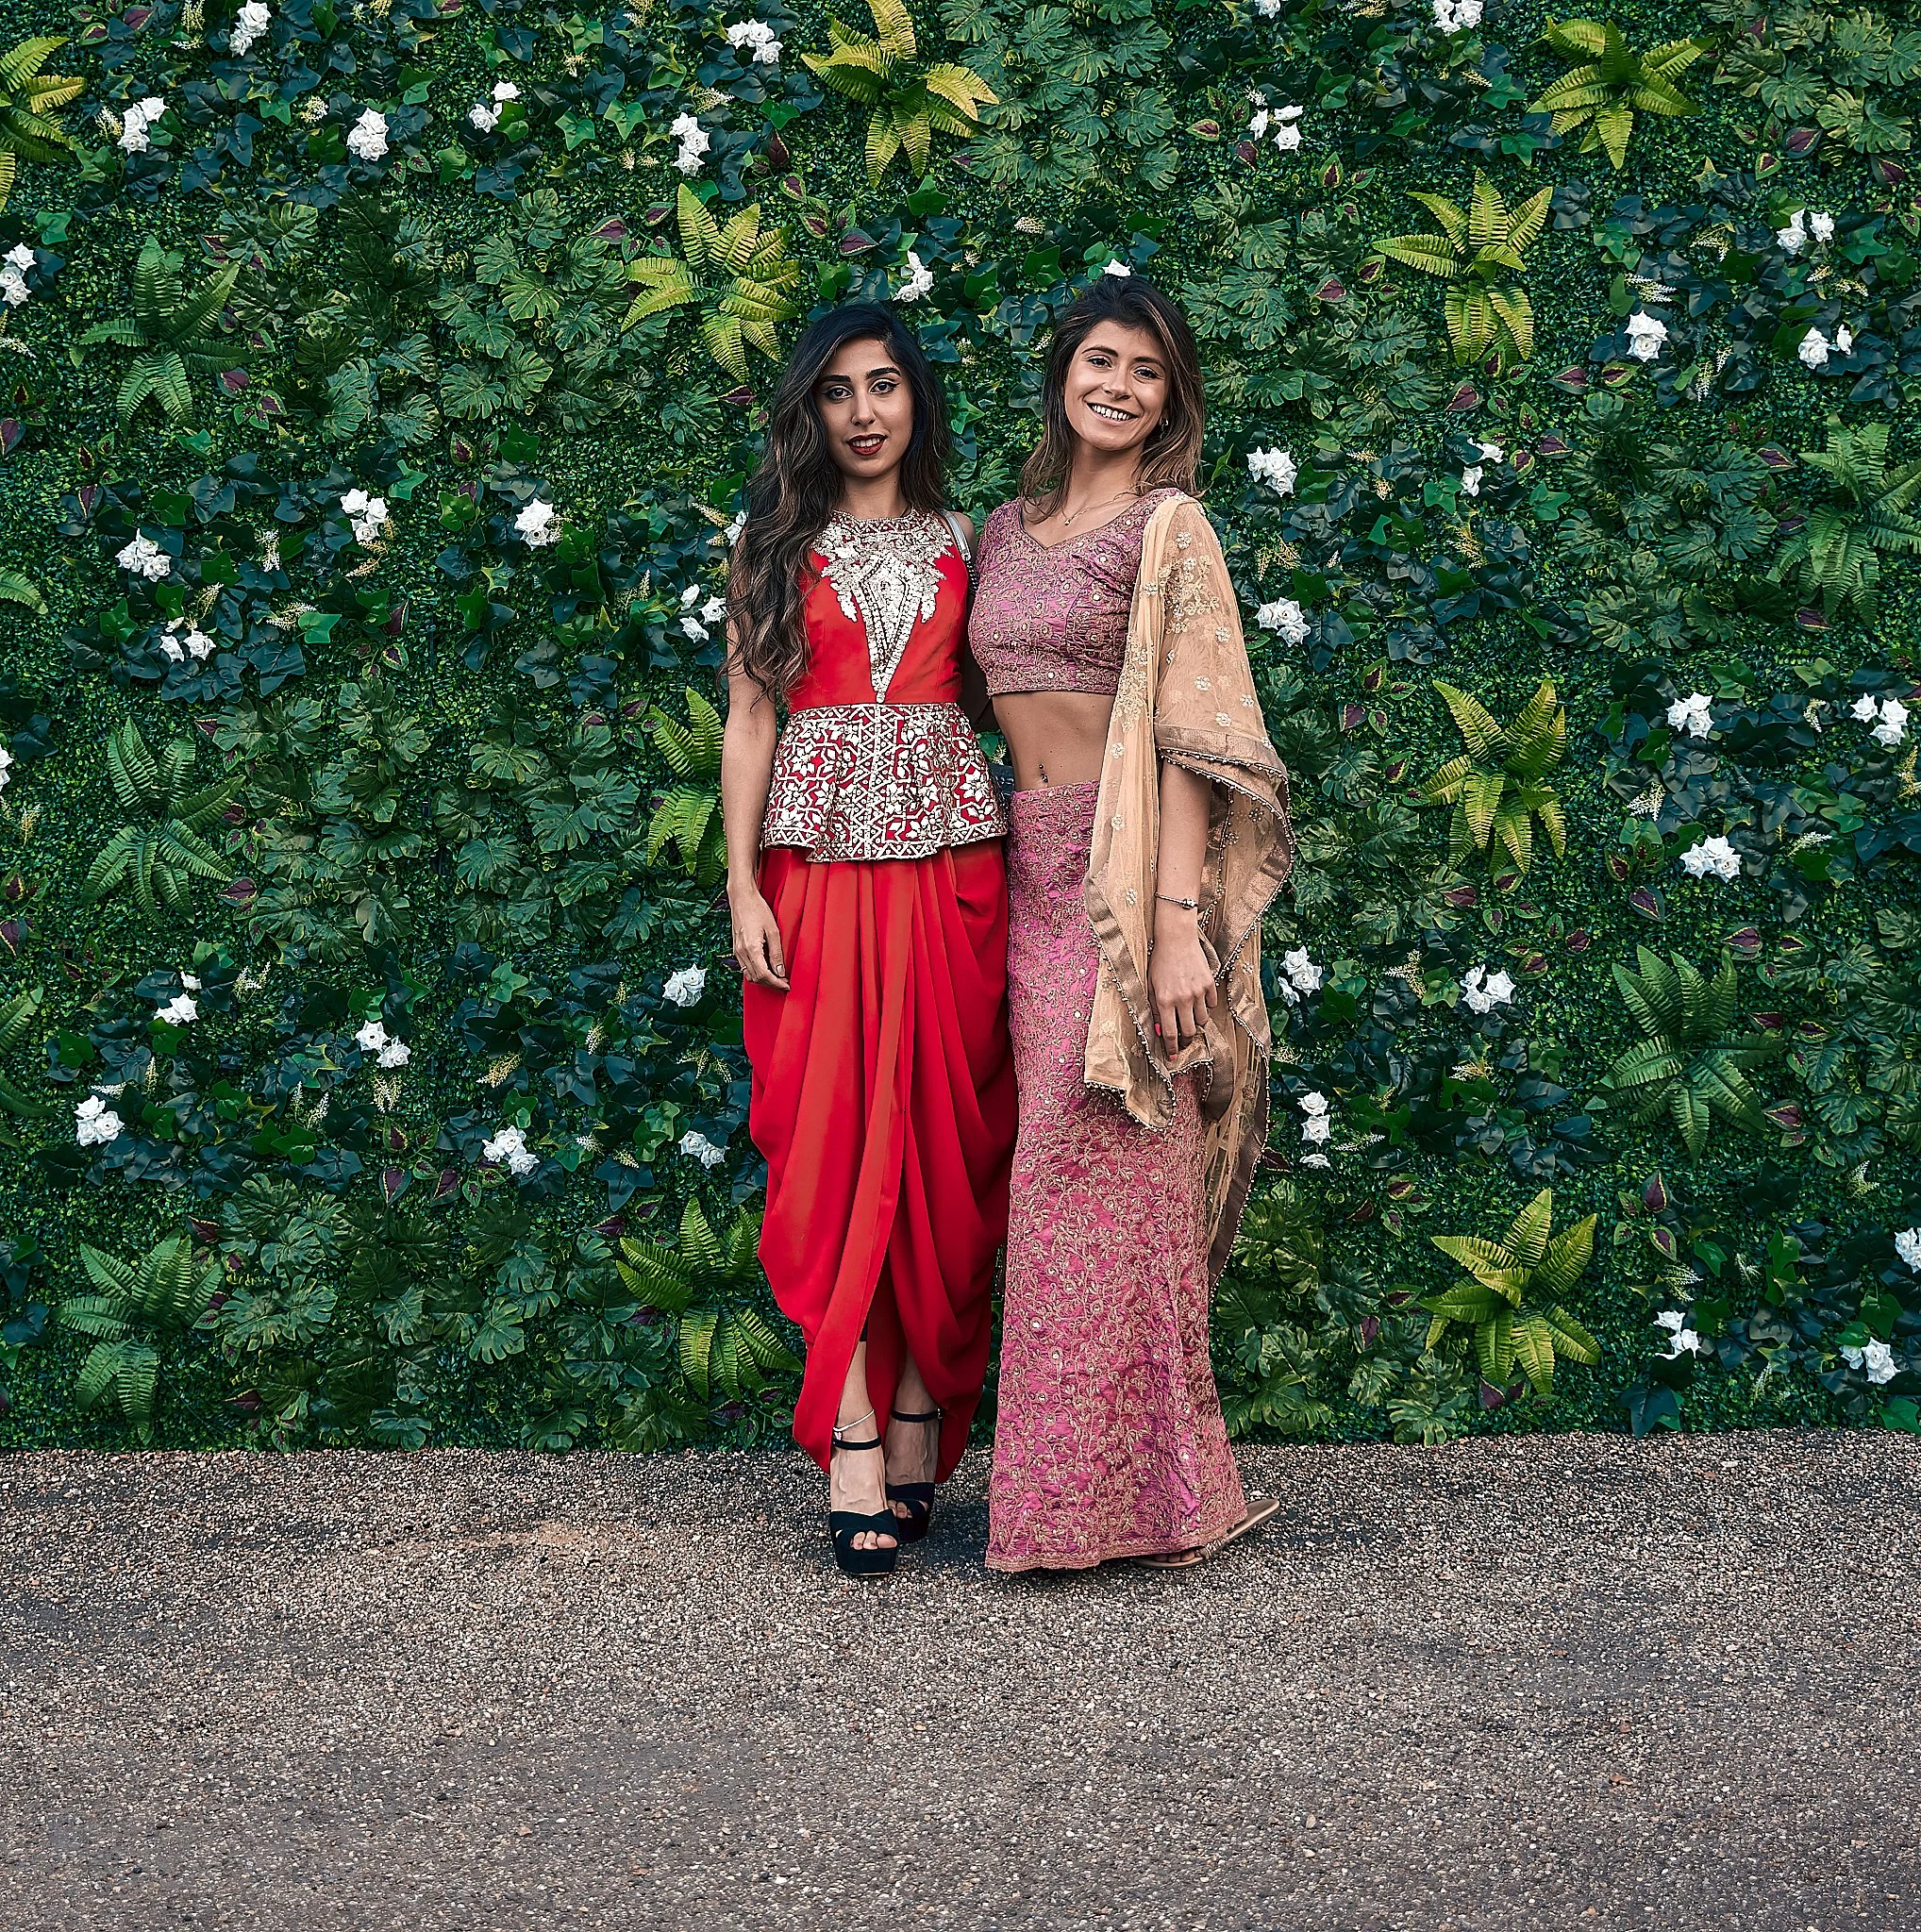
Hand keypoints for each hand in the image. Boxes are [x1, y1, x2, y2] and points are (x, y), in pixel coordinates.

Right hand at [730, 884, 789, 990]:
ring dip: (763, 979)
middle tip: (784, 982)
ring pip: (749, 975)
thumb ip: (776, 953)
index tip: (786, 985)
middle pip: (755, 978)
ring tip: (777, 977)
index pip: (763, 975)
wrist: (741, 898)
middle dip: (771, 983)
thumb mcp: (773, 930)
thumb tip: (780, 971)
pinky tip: (766, 968)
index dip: (776, 983)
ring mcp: (737, 951)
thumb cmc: (758, 910)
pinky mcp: (736, 948)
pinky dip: (755, 972)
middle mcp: (741, 952)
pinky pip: (745, 967)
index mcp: (751, 948)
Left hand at [1149, 911, 1216, 1053]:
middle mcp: (1183, 999)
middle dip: (1186, 1040)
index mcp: (1165, 1001)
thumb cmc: (1159, 962)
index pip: (1170, 1034)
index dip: (1172, 1048)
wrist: (1176, 938)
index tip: (1173, 1056)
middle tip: (1183, 1041)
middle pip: (1189, 1031)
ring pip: (1203, 1020)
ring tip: (1190, 1018)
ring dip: (1196, 1023)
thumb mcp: (1150, 986)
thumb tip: (1158, 1030)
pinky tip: (1198, 1002)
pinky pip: (1211, 1004)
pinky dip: (1206, 1007)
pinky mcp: (1209, 983)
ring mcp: (1198, 991)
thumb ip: (1154, 1009)